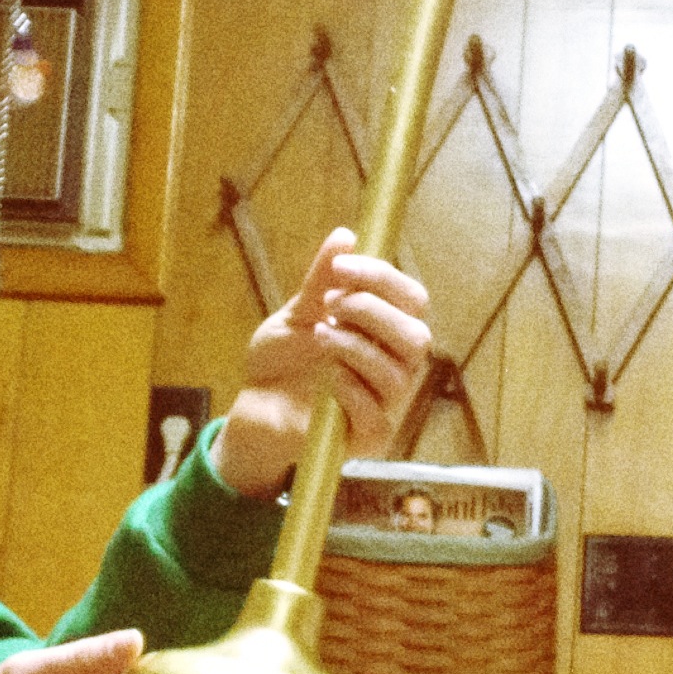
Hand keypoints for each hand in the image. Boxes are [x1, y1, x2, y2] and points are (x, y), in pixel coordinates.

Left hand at [213, 229, 431, 498]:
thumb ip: (321, 281)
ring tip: (319, 336)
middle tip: (332, 303)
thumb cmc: (282, 361)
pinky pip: (375, 413)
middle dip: (373, 312)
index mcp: (385, 331)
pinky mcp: (368, 437)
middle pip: (417, 337)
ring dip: (356, 347)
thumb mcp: (297, 313)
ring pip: (397, 374)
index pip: (412, 301)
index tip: (342, 267)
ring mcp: (385, 403)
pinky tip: (324, 377)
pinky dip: (349, 387)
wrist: (255, 407)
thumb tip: (345, 236)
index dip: (383, 279)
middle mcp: (394, 365)